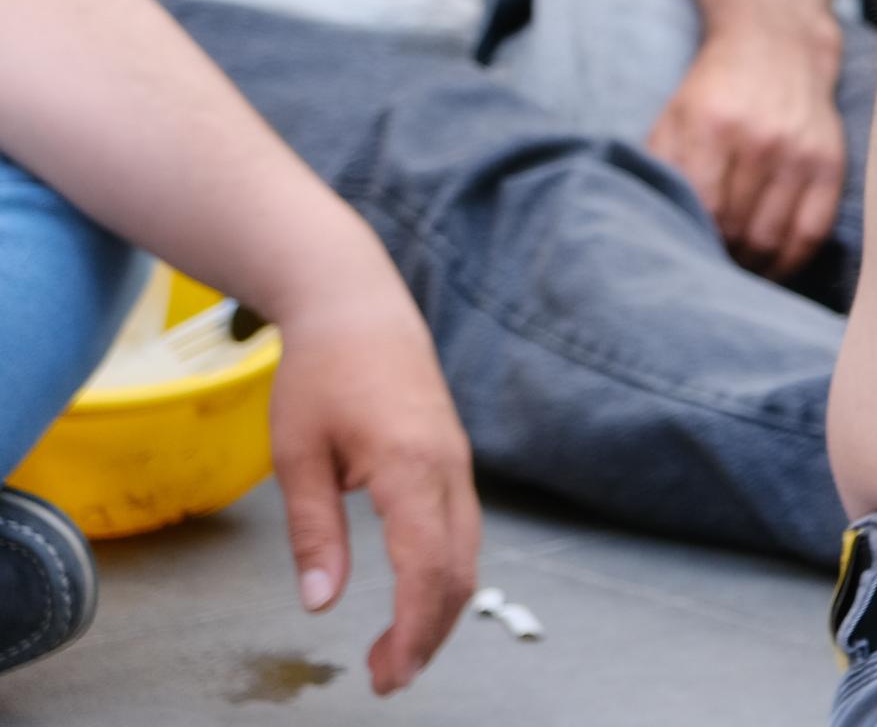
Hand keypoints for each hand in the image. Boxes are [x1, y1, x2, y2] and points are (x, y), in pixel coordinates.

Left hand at [268, 274, 479, 694]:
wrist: (359, 307)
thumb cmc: (321, 373)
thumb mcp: (297, 455)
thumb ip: (313, 532)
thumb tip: (322, 603)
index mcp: (410, 467)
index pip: (428, 568)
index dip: (412, 629)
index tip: (386, 673)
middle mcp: (448, 468)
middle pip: (460, 570)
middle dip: (430, 633)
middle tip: (387, 679)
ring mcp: (458, 463)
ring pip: (468, 553)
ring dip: (439, 608)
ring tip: (398, 651)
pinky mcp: (452, 460)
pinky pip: (462, 529)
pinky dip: (444, 574)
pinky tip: (414, 594)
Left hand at [647, 25, 845, 275]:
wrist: (777, 43)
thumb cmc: (715, 89)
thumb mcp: (673, 116)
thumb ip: (658, 166)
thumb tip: (648, 226)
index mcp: (713, 126)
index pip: (701, 210)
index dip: (692, 243)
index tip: (683, 256)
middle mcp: (761, 140)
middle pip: (736, 230)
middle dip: (718, 258)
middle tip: (706, 270)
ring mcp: (800, 152)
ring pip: (771, 238)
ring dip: (749, 265)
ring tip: (733, 271)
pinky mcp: (831, 162)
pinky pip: (811, 232)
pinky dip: (790, 261)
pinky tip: (772, 268)